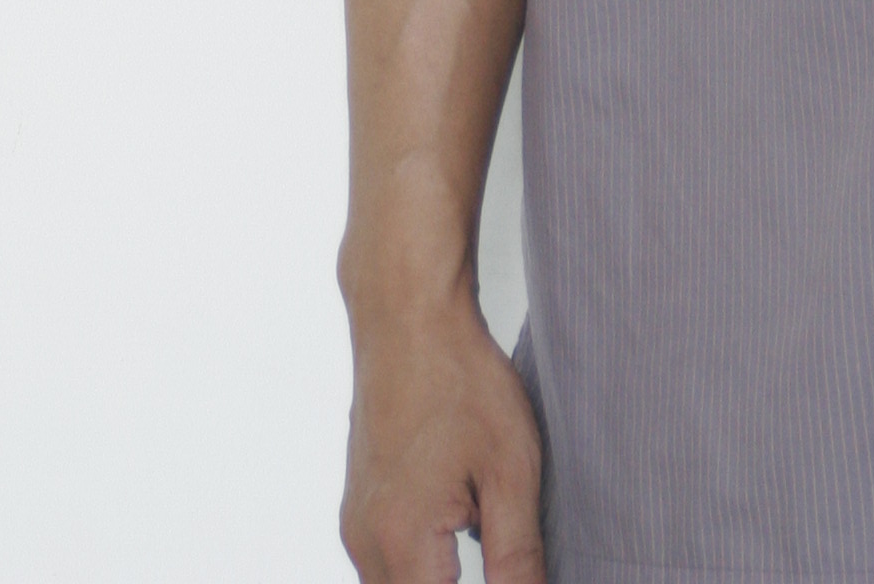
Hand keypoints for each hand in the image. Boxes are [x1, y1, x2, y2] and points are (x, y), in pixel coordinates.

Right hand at [340, 295, 545, 583]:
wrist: (409, 316)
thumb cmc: (459, 377)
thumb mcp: (511, 470)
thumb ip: (517, 557)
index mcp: (401, 542)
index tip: (510, 573)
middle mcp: (365, 542)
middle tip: (497, 545)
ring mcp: (356, 523)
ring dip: (438, 580)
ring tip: (483, 526)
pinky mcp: (359, 504)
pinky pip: (386, 562)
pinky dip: (423, 564)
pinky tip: (462, 523)